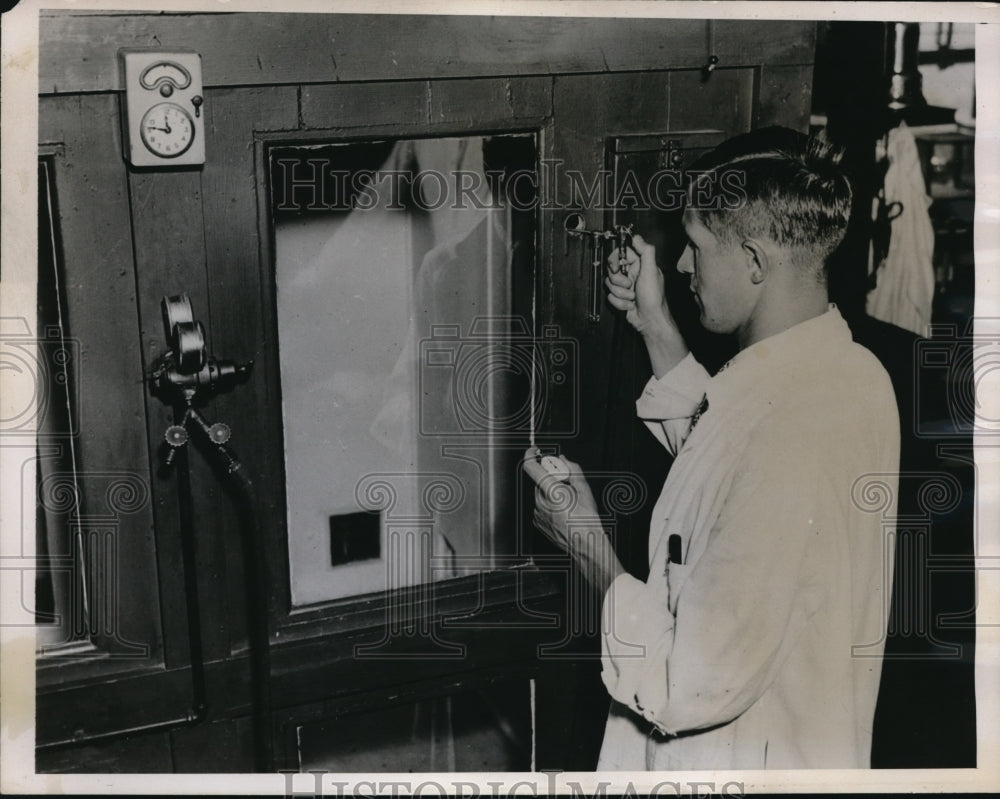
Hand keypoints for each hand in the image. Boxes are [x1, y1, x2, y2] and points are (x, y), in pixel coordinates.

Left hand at [528, 452, 623, 593]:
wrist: (585, 544)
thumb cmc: (586, 520)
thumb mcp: (585, 490)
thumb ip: (572, 470)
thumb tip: (563, 460)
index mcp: (552, 491)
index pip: (530, 467)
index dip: (530, 455)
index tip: (535, 452)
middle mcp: (540, 502)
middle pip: (539, 480)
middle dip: (550, 478)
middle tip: (566, 484)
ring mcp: (537, 513)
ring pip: (540, 494)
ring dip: (550, 492)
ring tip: (567, 503)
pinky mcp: (537, 521)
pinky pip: (540, 506)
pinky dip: (549, 504)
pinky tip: (562, 511)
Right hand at [607, 234, 688, 376]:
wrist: (650, 320)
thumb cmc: (654, 298)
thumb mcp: (651, 271)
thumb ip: (645, 252)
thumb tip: (636, 237)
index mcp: (639, 265)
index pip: (620, 254)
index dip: (615, 261)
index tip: (617, 267)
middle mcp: (631, 274)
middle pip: (612, 270)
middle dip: (619, 281)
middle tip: (629, 285)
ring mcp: (625, 286)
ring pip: (610, 284)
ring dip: (621, 294)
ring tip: (632, 297)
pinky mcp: (620, 297)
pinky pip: (610, 296)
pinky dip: (620, 303)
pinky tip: (630, 305)